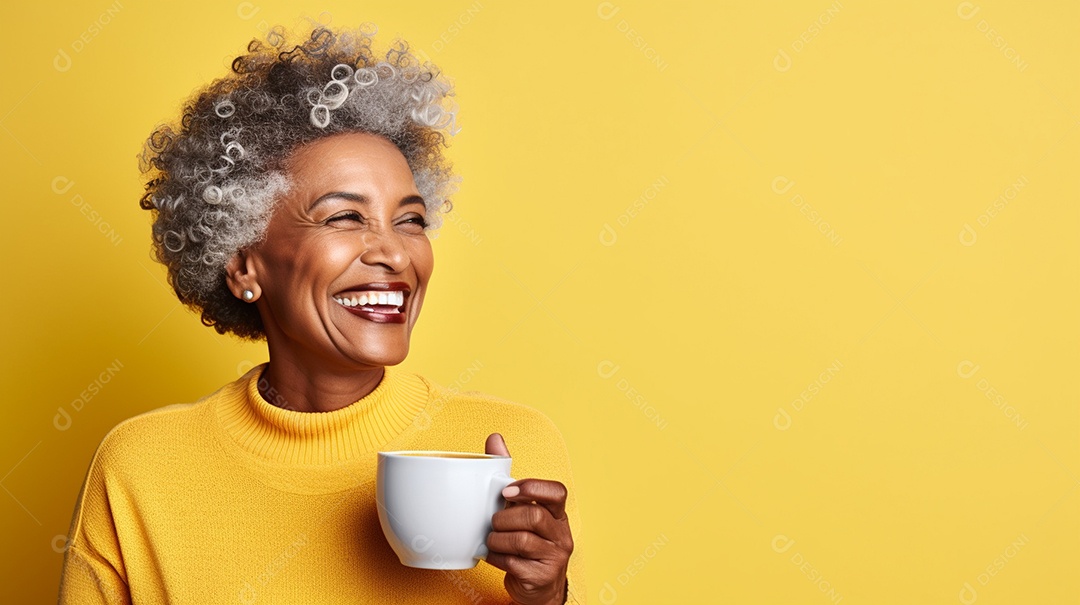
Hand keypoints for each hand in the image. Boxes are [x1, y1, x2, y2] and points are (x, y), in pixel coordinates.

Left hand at [484, 433, 572, 604]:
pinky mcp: (541, 577)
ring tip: (493, 540)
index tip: (507, 491)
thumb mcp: (521, 508)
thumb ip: (509, 475)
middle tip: (495, 522)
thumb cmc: (527, 541)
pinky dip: (496, 558)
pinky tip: (494, 556)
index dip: (532, 487)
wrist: (538, 587)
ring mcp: (554, 557)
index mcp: (558, 513)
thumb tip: (495, 438)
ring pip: (521, 540)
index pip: (556, 492)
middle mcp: (561, 533)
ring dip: (498, 539)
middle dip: (505, 518)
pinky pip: (513, 563)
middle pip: (533, 516)